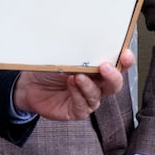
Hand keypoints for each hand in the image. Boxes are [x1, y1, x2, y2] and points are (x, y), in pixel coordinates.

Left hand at [11, 48, 130, 119]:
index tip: (125, 54)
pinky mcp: (77, 111)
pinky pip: (83, 105)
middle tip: (105, 67)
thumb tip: (87, 43)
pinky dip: (78, 93)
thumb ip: (78, 54)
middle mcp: (96, 84)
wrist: (29, 85)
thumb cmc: (48, 68)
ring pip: (98, 95)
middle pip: (115, 83)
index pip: (118, 65)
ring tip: (78, 75)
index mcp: (98, 68)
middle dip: (113, 75)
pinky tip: (71, 83)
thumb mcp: (64, 57)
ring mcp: (87, 98)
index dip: (125, 60)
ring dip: (89, 85)